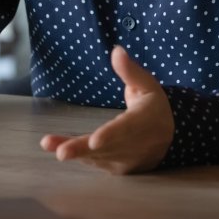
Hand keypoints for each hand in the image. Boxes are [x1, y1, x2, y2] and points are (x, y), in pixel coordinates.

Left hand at [39, 45, 173, 173]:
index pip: (125, 130)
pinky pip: (95, 162)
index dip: (110, 136)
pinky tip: (57, 147)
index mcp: (143, 122)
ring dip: (73, 152)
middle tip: (61, 153)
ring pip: (97, 158)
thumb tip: (117, 50)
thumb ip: (130, 70)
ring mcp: (126, 160)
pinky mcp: (118, 168)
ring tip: (48, 144)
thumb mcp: (147, 84)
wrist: (170, 138)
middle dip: (81, 149)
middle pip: (106, 148)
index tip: (94, 142)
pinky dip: (78, 156)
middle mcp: (135, 146)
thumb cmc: (153, 106)